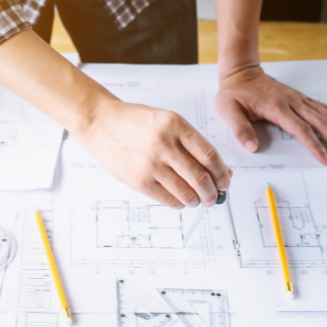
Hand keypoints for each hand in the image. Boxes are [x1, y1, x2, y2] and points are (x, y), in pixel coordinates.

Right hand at [78, 98, 232, 208]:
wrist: (101, 124)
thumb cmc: (135, 122)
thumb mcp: (167, 122)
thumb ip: (192, 143)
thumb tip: (219, 169)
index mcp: (176, 125)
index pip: (210, 156)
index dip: (222, 173)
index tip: (225, 181)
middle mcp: (164, 144)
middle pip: (201, 178)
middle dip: (213, 192)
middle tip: (214, 196)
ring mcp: (151, 164)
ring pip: (186, 193)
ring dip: (197, 201)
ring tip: (197, 200)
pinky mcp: (139, 181)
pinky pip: (168, 200)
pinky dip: (180, 203)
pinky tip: (180, 199)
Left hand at [215, 66, 326, 163]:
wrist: (240, 73)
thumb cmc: (234, 93)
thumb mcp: (228, 110)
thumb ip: (239, 129)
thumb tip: (253, 148)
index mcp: (276, 106)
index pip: (300, 129)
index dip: (314, 145)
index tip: (325, 159)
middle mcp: (292, 101)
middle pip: (321, 122)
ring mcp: (298, 99)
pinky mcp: (300, 98)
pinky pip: (323, 108)